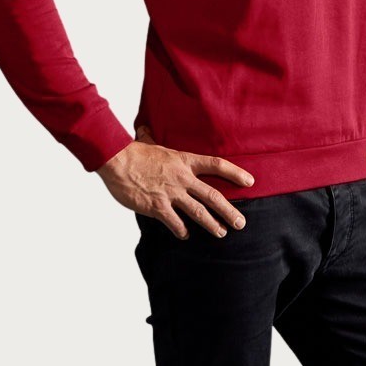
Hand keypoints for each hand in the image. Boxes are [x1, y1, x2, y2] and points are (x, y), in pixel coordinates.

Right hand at [95, 124, 254, 239]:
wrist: (116, 160)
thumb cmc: (133, 152)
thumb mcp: (151, 143)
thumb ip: (154, 140)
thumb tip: (145, 130)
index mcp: (184, 160)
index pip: (216, 165)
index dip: (235, 173)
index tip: (249, 181)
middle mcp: (182, 177)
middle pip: (213, 196)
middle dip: (229, 211)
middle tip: (241, 222)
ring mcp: (171, 193)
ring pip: (198, 212)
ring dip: (212, 225)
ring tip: (221, 233)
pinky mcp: (157, 207)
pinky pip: (175, 223)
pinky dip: (182, 231)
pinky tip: (185, 235)